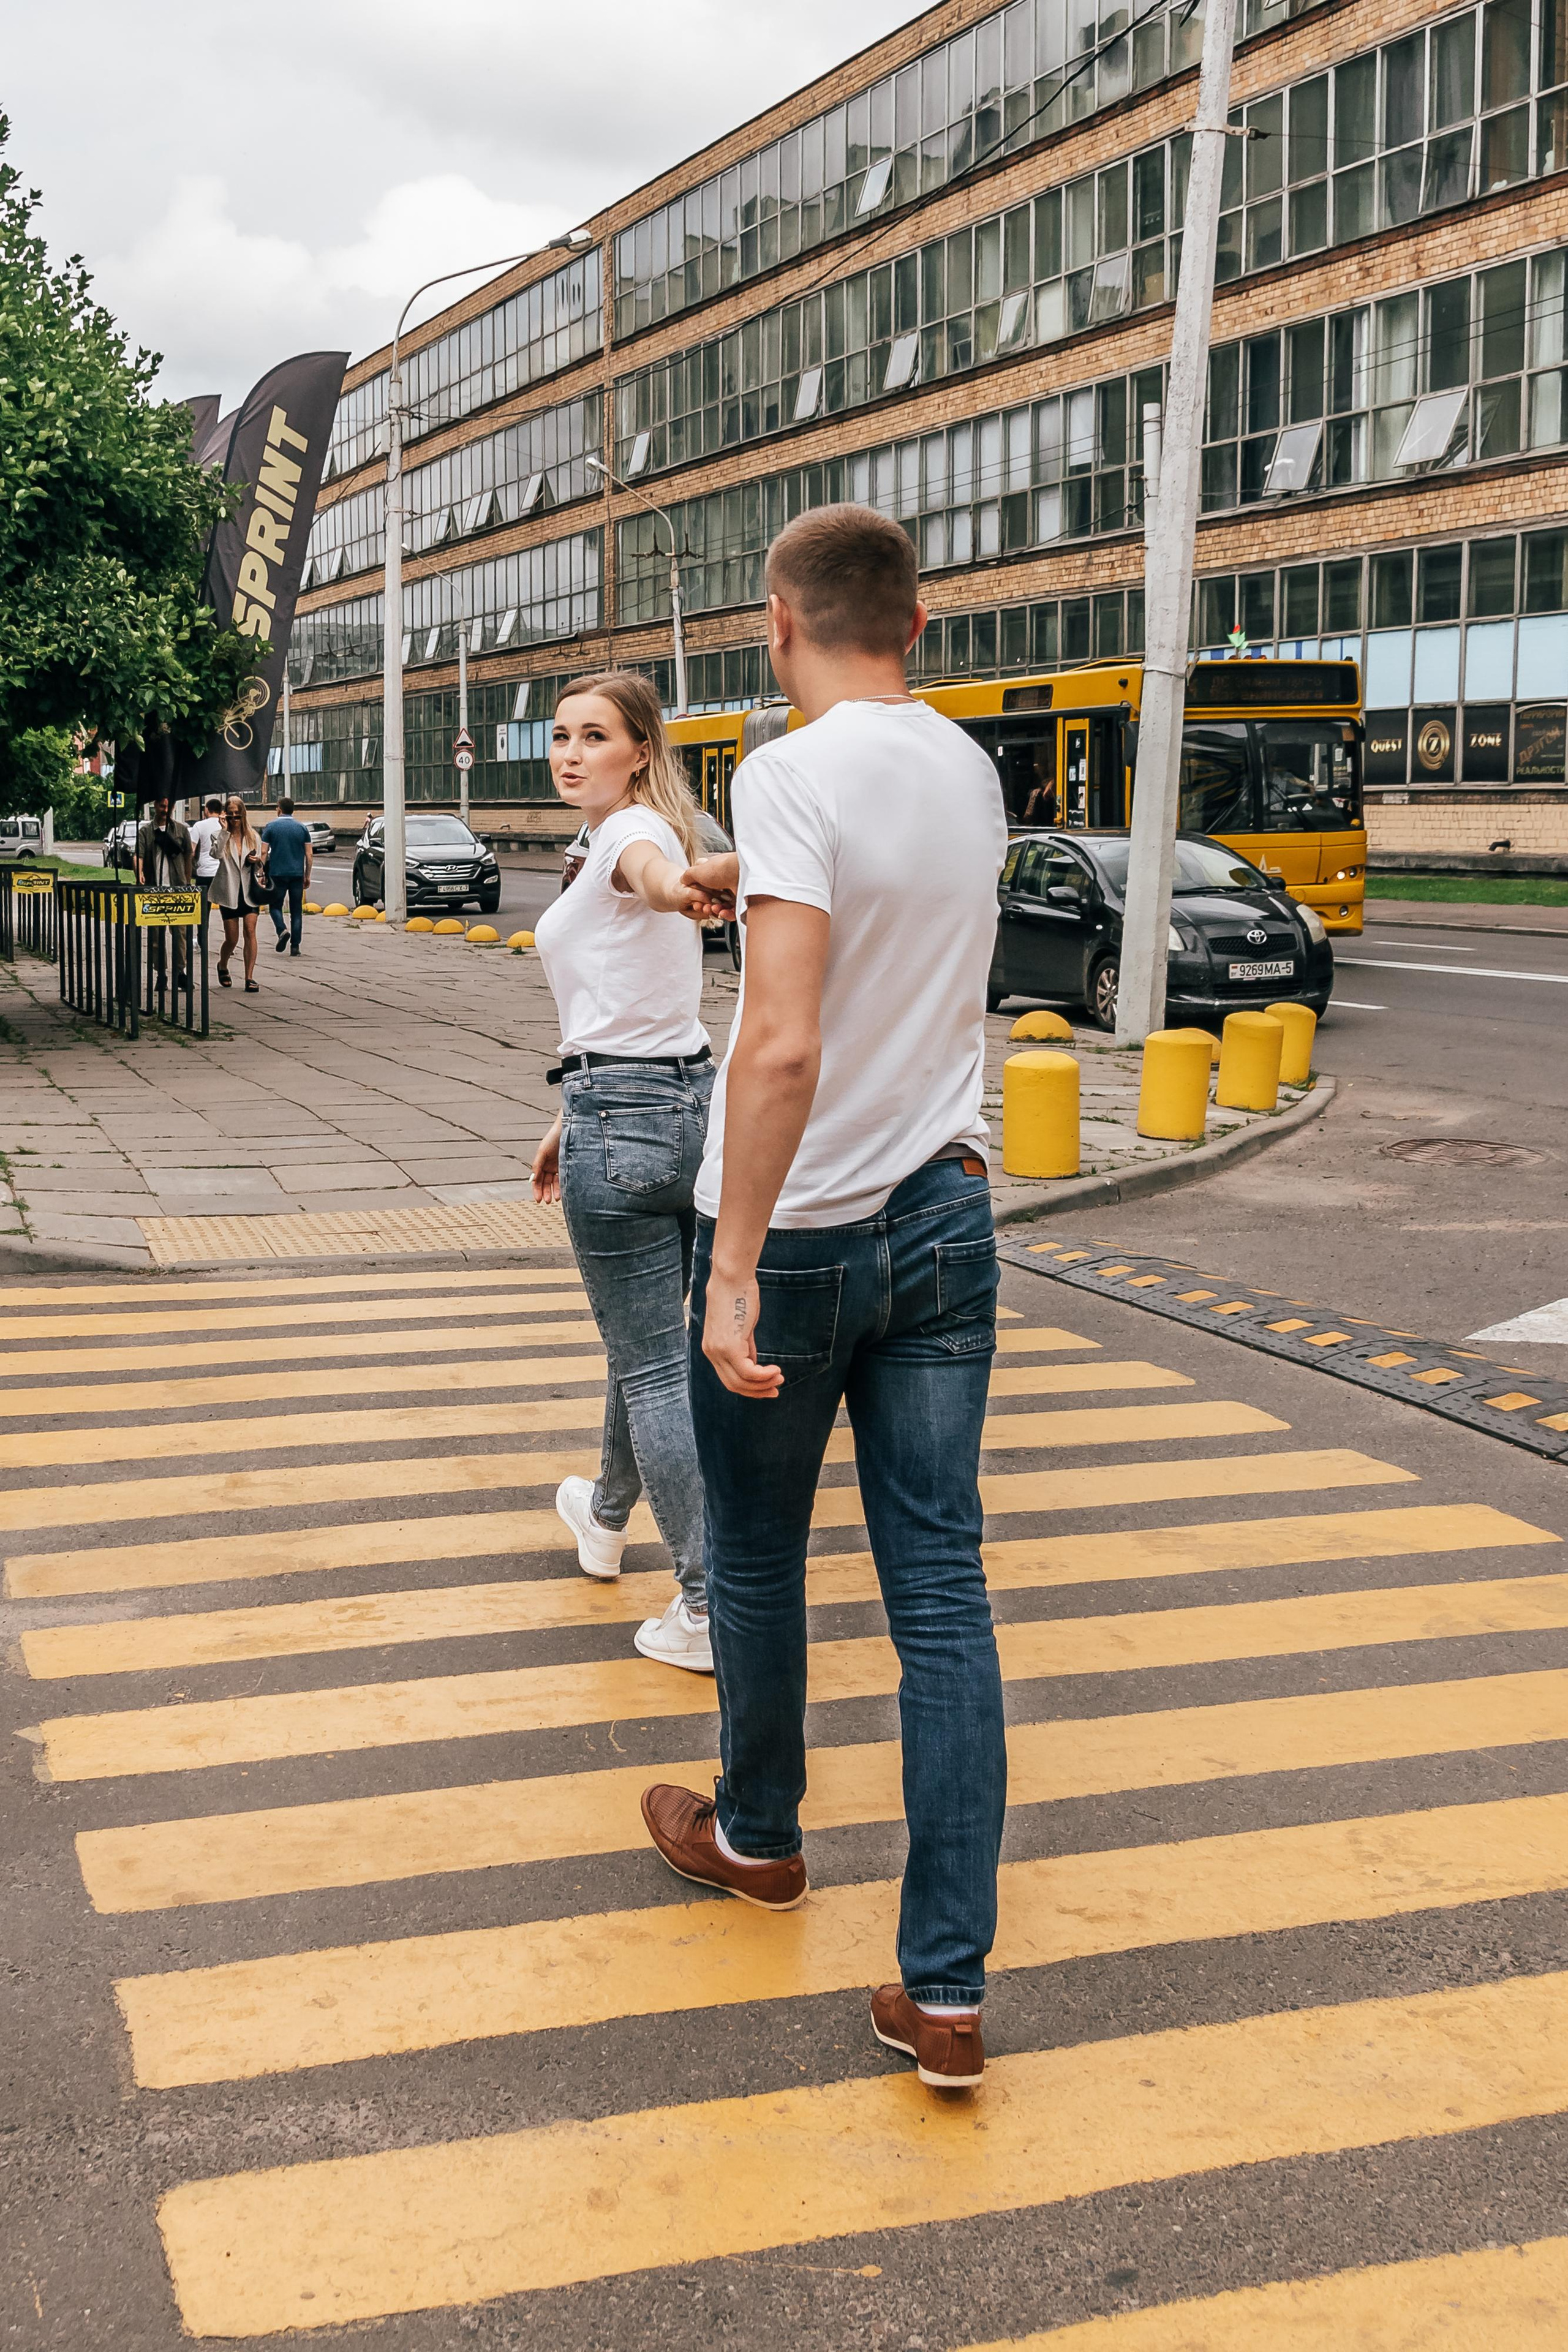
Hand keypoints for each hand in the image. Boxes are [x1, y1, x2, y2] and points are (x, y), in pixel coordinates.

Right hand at [531, 1114, 562, 1204]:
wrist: (569, 1129)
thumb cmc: (554, 1137)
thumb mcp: (543, 1152)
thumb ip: (537, 1165)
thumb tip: (532, 1179)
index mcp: (541, 1163)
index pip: (537, 1180)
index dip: (536, 1190)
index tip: (538, 1199)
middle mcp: (550, 1166)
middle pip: (546, 1183)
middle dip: (545, 1193)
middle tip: (547, 1201)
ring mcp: (559, 1167)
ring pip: (555, 1183)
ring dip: (554, 1191)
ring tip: (555, 1199)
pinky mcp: (568, 1166)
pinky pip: (564, 1179)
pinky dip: (563, 1186)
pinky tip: (563, 1193)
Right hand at [681, 852, 737, 916]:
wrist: (738, 872)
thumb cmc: (719, 868)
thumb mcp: (697, 870)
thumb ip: (688, 876)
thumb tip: (683, 881)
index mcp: (716, 875)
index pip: (706, 890)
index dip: (700, 897)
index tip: (696, 901)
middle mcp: (727, 883)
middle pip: (714, 900)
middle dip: (706, 906)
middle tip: (703, 907)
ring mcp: (735, 893)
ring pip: (723, 907)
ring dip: (714, 910)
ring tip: (711, 909)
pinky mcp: (743, 902)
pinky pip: (733, 912)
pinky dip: (726, 914)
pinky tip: (721, 912)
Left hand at [702, 1269, 783, 1399]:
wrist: (731, 1279)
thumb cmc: (737, 1297)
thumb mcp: (741, 1328)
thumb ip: (744, 1346)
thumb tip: (753, 1363)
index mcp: (712, 1349)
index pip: (729, 1379)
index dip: (749, 1387)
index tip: (768, 1386)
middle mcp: (711, 1353)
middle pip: (734, 1385)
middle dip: (757, 1391)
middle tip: (776, 1389)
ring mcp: (719, 1351)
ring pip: (741, 1381)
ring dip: (763, 1384)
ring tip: (779, 1378)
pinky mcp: (729, 1346)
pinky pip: (748, 1371)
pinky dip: (764, 1375)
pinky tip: (776, 1370)